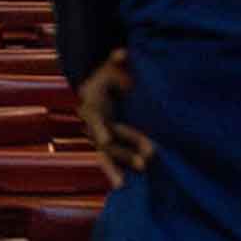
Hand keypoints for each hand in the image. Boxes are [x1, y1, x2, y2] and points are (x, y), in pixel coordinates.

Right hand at [78, 49, 154, 186]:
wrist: (104, 84)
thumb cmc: (112, 74)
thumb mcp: (113, 65)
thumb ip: (118, 61)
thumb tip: (123, 53)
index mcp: (92, 101)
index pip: (94, 116)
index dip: (99, 127)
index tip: (104, 137)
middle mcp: (93, 121)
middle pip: (105, 139)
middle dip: (123, 149)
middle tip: (148, 158)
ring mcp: (100, 133)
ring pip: (108, 152)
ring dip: (124, 161)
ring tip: (145, 170)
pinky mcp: (109, 143)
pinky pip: (110, 159)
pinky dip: (114, 172)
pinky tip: (122, 187)